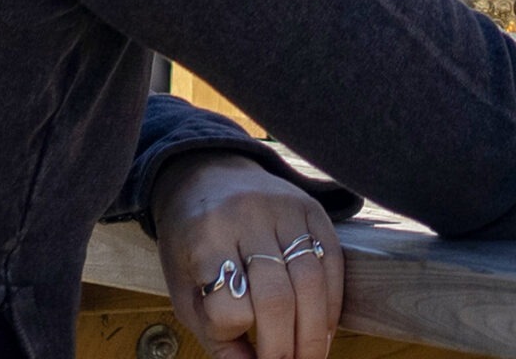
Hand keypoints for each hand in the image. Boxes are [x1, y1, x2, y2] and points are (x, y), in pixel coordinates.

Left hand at [152, 152, 343, 358]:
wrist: (208, 175)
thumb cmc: (191, 243)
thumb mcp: (183, 288)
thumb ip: (214, 332)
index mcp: (203, 239)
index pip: (227, 305)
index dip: (233, 335)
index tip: (237, 347)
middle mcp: (246, 219)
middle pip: (277, 298)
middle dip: (285, 347)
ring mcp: (285, 210)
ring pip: (311, 281)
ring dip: (315, 331)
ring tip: (311, 357)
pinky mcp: (313, 207)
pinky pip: (332, 261)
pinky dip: (332, 301)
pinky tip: (325, 327)